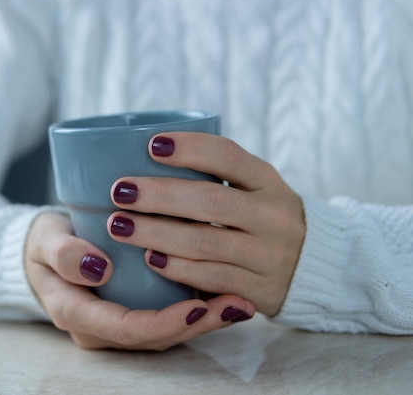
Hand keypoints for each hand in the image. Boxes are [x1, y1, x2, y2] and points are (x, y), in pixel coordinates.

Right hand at [25, 212, 255, 349]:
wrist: (47, 249)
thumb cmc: (45, 244)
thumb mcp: (45, 242)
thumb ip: (63, 254)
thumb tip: (98, 268)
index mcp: (78, 315)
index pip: (126, 329)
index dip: (163, 322)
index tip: (197, 307)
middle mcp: (102, 329)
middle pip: (155, 336)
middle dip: (197, 324)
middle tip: (236, 303)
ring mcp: (120, 324)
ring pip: (167, 331)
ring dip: (205, 319)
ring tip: (241, 302)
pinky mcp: (135, 311)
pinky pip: (168, 316)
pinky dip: (198, 307)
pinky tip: (227, 292)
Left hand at [108, 133, 305, 315]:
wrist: (313, 266)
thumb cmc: (260, 217)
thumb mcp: (253, 189)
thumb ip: (215, 176)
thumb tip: (144, 155)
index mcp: (267, 181)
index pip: (229, 156)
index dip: (190, 148)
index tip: (152, 145)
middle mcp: (272, 215)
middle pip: (212, 200)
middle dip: (160, 195)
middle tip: (120, 190)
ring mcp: (269, 254)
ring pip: (207, 241)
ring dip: (158, 233)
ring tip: (119, 226)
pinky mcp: (260, 289)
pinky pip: (214, 277)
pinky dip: (179, 269)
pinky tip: (150, 260)